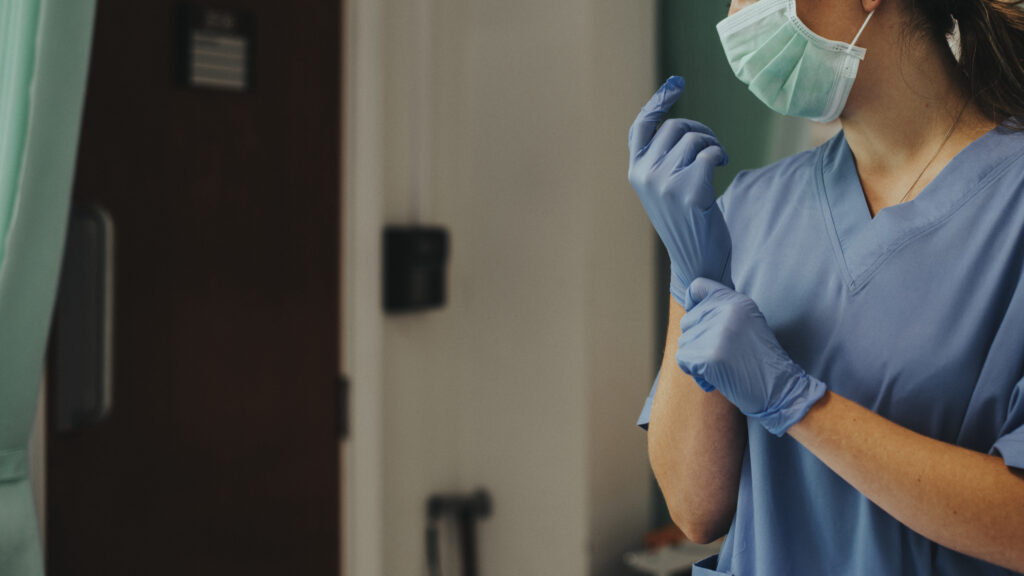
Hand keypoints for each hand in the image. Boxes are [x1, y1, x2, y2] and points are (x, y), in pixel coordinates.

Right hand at [628, 76, 732, 307]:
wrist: (697, 260)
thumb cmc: (686, 221)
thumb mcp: (664, 187)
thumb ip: (661, 159)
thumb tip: (677, 123)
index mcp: (636, 172)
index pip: (641, 127)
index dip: (658, 102)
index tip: (676, 83)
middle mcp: (645, 175)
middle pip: (675, 127)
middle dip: (699, 130)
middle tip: (712, 147)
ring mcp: (665, 183)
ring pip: (693, 138)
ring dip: (712, 144)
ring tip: (717, 160)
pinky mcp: (689, 191)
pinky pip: (709, 153)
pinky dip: (719, 155)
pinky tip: (722, 167)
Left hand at [675, 277, 826, 436]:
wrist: (780, 389)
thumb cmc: (760, 360)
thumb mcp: (748, 323)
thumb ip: (722, 312)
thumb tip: (689, 310)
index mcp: (737, 301)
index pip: (698, 286)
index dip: (692, 302)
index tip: (699, 320)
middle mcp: (726, 311)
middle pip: (688, 321)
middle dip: (697, 341)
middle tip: (721, 355)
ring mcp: (717, 333)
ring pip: (684, 342)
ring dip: (697, 359)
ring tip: (723, 367)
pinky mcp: (710, 355)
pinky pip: (683, 360)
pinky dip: (695, 373)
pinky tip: (715, 379)